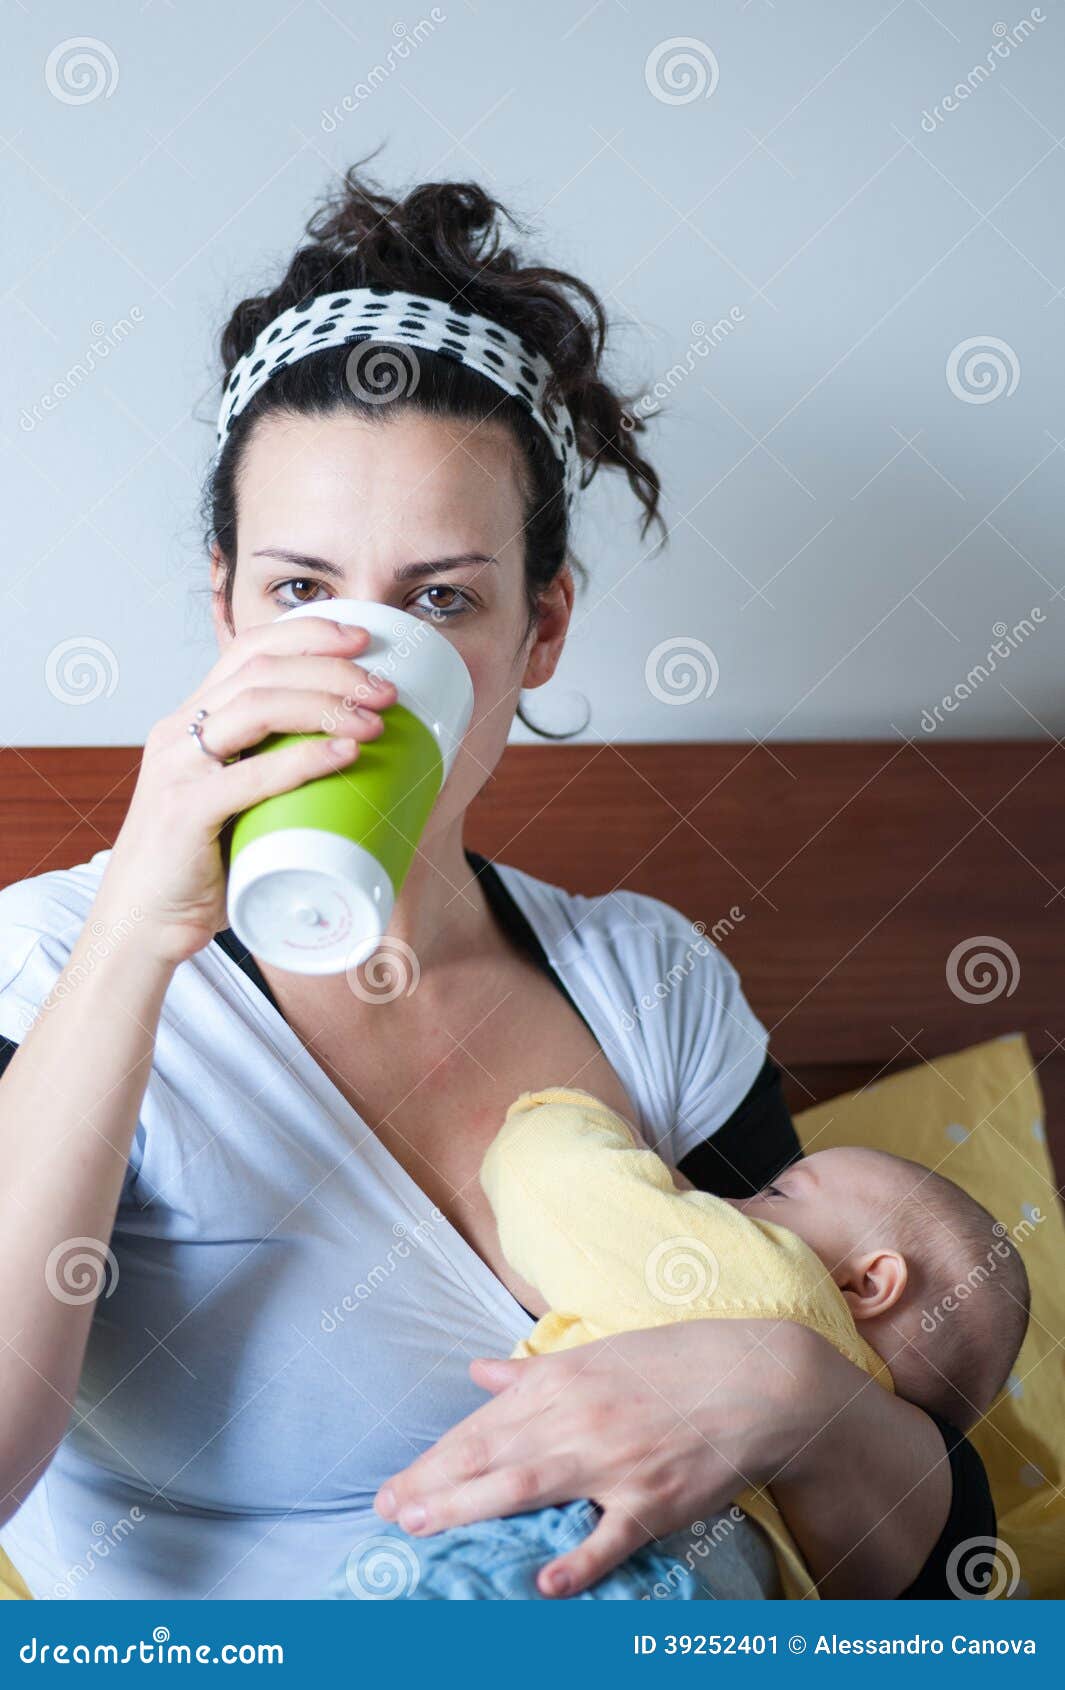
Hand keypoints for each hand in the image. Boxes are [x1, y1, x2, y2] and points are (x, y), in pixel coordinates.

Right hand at [95, 616, 397, 964]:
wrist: (143, 924)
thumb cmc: (203, 865)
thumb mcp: (238, 800)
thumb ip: (274, 772)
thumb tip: (358, 758)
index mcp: (191, 720)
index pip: (249, 648)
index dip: (308, 634)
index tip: (363, 641)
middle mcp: (178, 732)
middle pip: (261, 669)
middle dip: (332, 669)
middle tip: (386, 691)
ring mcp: (177, 769)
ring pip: (255, 706)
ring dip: (325, 704)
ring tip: (375, 721)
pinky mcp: (183, 812)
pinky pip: (249, 774)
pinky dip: (303, 759)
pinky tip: (344, 753)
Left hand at [374, 1320, 809, 1596]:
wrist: (761, 1380)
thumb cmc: (680, 1363)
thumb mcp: (603, 1352)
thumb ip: (535, 1371)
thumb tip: (481, 1371)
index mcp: (565, 1380)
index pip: (485, 1425)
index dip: (435, 1459)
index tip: (394, 1486)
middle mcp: (580, 1418)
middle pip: (491, 1455)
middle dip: (432, 1485)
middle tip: (387, 1513)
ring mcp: (616, 1461)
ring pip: (528, 1486)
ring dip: (469, 1507)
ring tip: (422, 1527)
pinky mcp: (656, 1501)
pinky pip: (611, 1537)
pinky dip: (579, 1560)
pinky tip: (545, 1584)